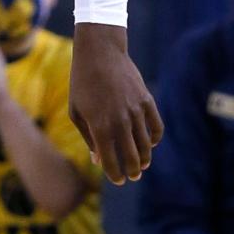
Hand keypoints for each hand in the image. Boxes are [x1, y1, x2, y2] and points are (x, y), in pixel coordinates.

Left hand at [69, 25, 163, 184]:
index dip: (115, 174)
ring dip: (145, 158)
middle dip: (132, 171)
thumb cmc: (82, 82)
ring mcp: (135, 110)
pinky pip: (157, 126)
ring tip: (143, 165)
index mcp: (99, 126)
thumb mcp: (77, 111)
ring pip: (146, 144)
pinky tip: (152, 144)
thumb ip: (88, 138)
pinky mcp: (147, 100)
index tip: (118, 180)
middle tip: (132, 176)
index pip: (111, 161)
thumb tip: (97, 160)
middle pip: (131, 156)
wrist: (100, 53)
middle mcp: (120, 121)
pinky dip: (156, 138)